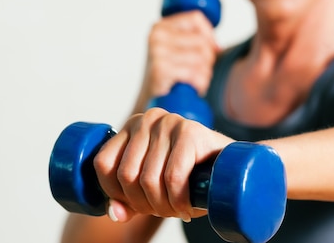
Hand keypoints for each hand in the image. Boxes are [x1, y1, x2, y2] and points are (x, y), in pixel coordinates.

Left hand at [93, 108, 233, 221]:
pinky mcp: (190, 131)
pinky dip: (178, 200)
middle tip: (163, 211)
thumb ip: (127, 199)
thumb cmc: (188, 175)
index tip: (136, 205)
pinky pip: (173, 177)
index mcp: (131, 127)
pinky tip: (186, 206)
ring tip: (176, 210)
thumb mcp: (152, 187)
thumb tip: (113, 213)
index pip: (103, 164)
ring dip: (163, 207)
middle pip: (126, 175)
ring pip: (149, 179)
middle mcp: (147, 119)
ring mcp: (169, 122)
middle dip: (144, 204)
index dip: (115, 193)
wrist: (230, 165)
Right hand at [144, 10, 219, 97]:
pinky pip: (194, 73)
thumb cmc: (168, 73)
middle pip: (201, 41)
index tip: (214, 49)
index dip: (210, 34)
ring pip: (201, 58)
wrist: (151, 99)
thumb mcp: (175, 49)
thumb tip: (217, 47)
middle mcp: (157, 36)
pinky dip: (200, 83)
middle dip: (209, 60)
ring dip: (205, 74)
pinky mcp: (161, 69)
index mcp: (160, 26)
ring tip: (197, 81)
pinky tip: (194, 88)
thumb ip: (193, 39)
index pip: (195, 18)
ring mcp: (157, 52)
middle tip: (201, 72)